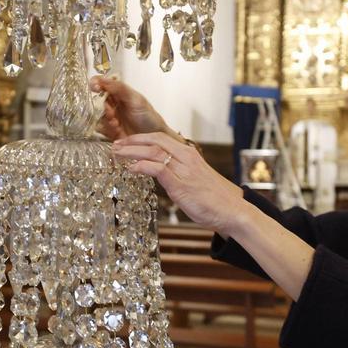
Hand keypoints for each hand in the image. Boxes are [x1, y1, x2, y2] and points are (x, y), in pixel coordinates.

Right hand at [91, 75, 174, 140]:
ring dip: (105, 119)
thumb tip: (103, 79)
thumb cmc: (149, 117)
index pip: (102, 83)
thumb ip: (120, 88)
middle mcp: (113, 103)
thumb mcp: (136, 100)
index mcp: (119, 92)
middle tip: (111, 112)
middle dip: (103, 106)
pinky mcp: (109, 130)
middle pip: (97, 100)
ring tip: (116, 123)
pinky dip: (107, 129)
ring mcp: (111, 116)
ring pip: (98, 114)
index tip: (96, 88)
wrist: (154, 138)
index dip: (96, 83)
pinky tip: (117, 130)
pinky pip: (100, 128)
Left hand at [112, 131, 247, 236]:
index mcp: (189, 153)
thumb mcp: (193, 178)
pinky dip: (142, 166)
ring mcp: (184, 170)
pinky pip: (158, 170)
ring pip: (153, 152)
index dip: (140, 138)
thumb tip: (160, 172)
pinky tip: (131, 169)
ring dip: (132, 152)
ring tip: (117, 154)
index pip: (160, 137)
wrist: (232, 210)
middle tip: (115, 145)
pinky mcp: (181, 185)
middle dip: (132, 141)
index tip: (125, 141)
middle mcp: (186, 157)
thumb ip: (177, 172)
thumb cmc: (213, 197)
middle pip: (154, 140)